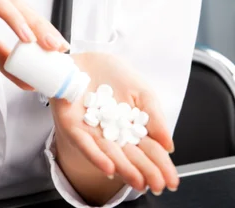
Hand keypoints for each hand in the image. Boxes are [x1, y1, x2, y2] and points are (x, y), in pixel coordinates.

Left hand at [50, 52, 178, 195]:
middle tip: (159, 186)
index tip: (172, 181)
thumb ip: (154, 116)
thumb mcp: (142, 90)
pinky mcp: (73, 128)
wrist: (84, 59)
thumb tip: (169, 145)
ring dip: (124, 169)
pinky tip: (109, 167)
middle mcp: (113, 134)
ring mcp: (93, 133)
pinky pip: (85, 144)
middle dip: (146, 172)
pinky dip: (96, 156)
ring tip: (139, 182)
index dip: (160, 165)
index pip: (148, 150)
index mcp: (131, 128)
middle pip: (131, 157)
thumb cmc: (111, 72)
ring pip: (110, 154)